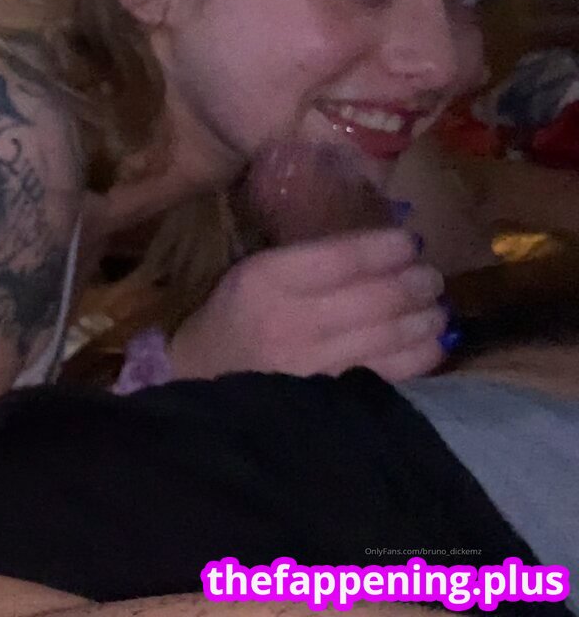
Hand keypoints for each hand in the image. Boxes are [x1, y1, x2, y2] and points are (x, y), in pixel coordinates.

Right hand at [169, 228, 446, 381]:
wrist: (203, 376)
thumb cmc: (235, 315)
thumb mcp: (255, 271)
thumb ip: (312, 256)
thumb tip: (385, 245)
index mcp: (267, 279)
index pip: (345, 257)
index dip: (389, 247)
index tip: (410, 242)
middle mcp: (293, 320)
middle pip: (380, 296)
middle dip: (418, 282)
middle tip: (430, 277)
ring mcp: (316, 363)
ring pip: (395, 333)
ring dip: (428, 315)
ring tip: (435, 306)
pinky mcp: (333, 396)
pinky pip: (396, 371)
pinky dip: (423, 352)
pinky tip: (429, 340)